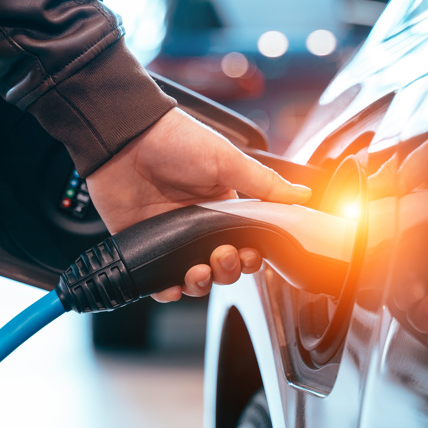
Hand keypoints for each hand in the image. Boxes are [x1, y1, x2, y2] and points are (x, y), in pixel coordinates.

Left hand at [86, 108, 311, 301]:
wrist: (125, 137)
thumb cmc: (176, 141)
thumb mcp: (227, 161)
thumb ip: (265, 184)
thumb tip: (303, 195)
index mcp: (222, 207)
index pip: (245, 244)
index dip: (251, 256)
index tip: (251, 253)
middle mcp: (197, 225)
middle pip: (221, 266)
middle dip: (227, 270)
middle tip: (222, 255)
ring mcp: (169, 237)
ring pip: (192, 277)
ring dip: (201, 283)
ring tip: (199, 269)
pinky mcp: (143, 246)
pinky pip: (157, 280)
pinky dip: (166, 290)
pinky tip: (173, 285)